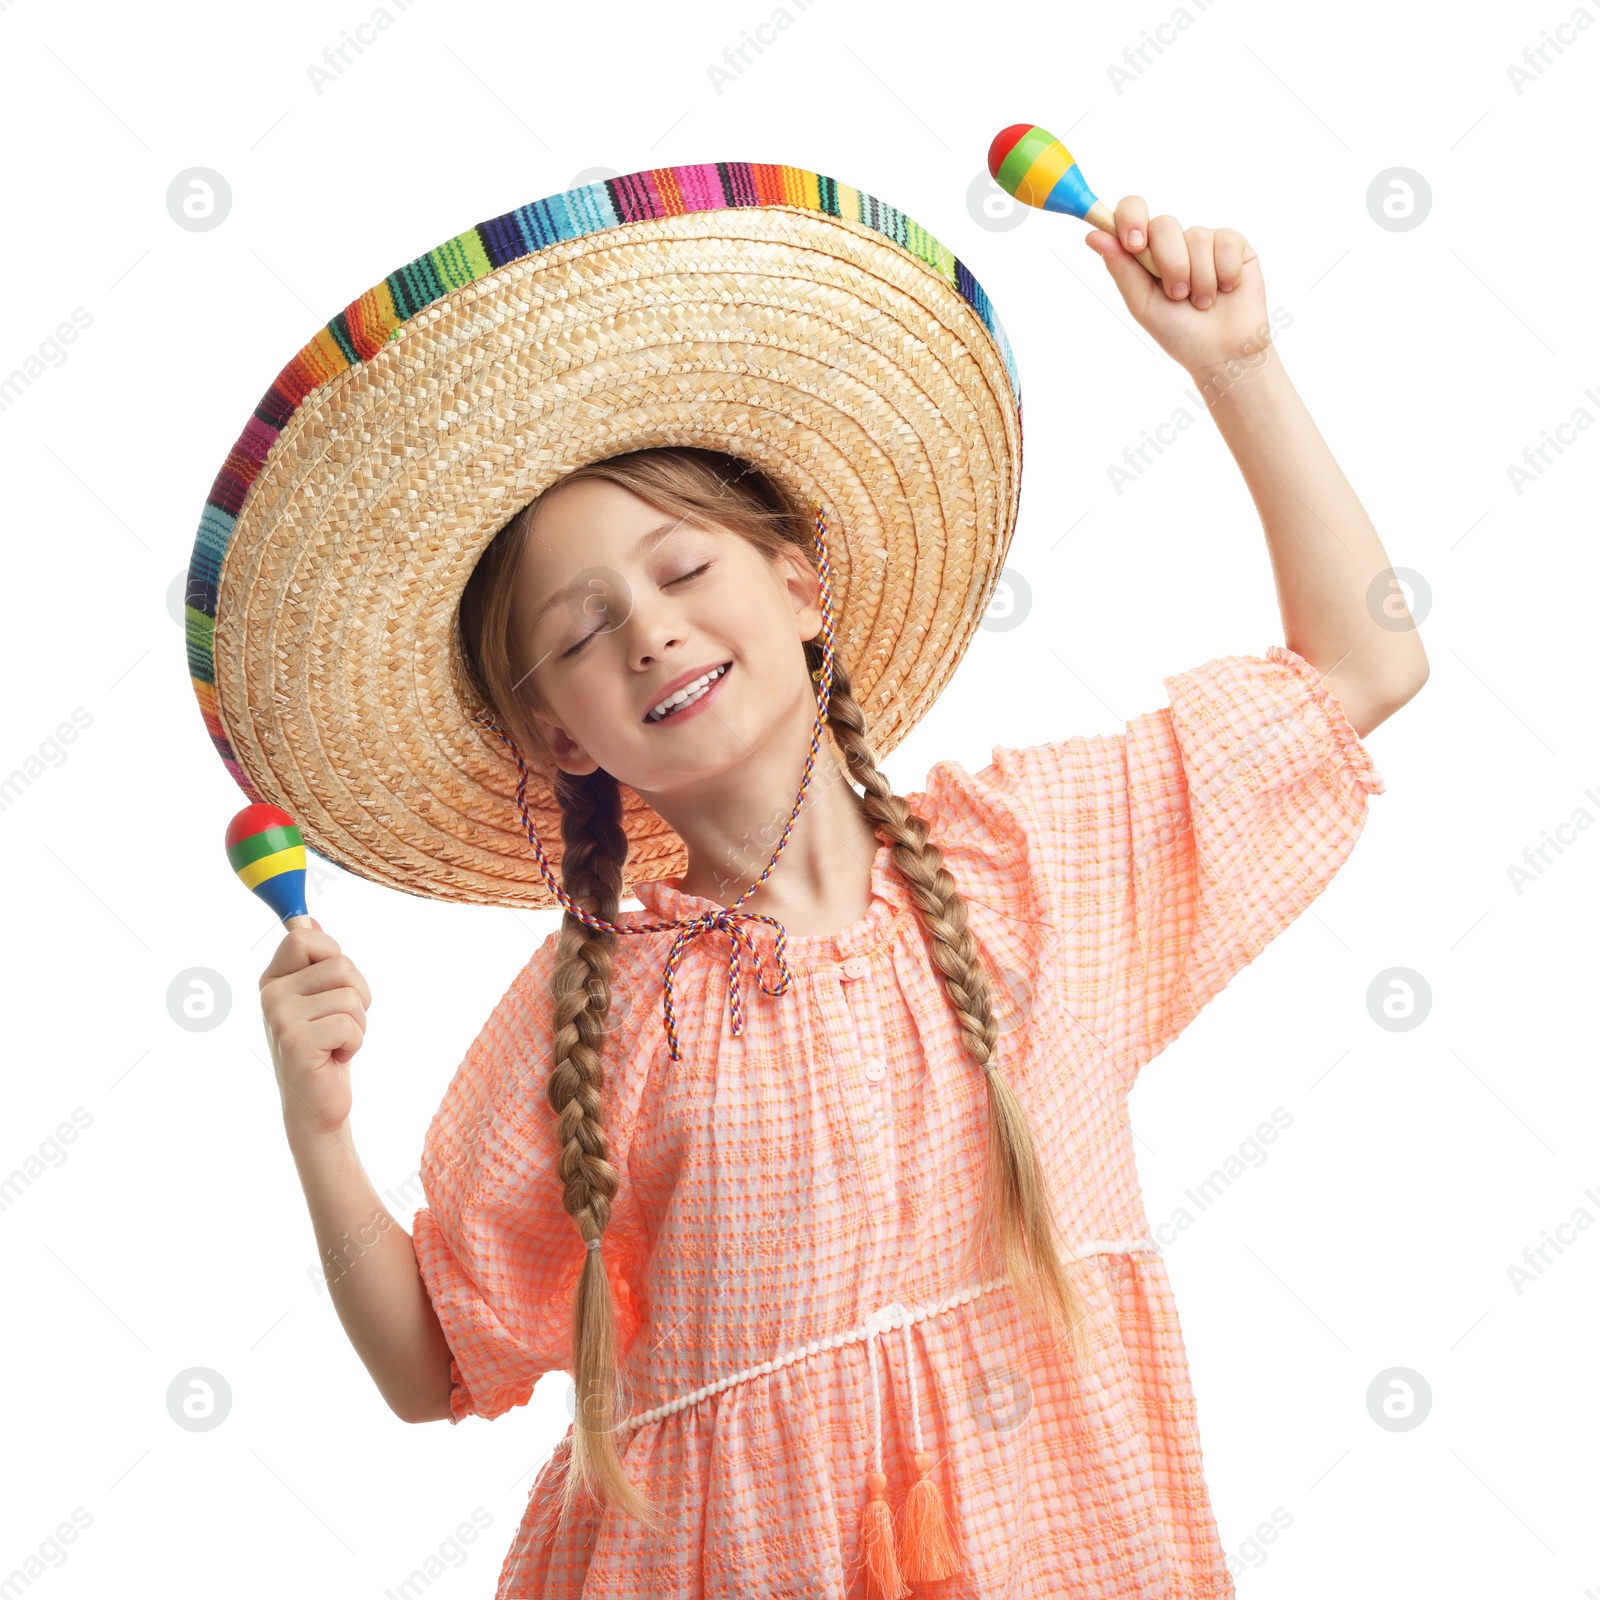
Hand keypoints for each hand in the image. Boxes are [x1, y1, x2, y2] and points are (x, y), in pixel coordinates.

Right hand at [260, 917, 371, 1141]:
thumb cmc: (324, 1049)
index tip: (334, 985)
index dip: (334, 954)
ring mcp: (280, 1017)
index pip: (305, 937)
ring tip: (337, 1042)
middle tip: (341, 1023)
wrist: (317, 1105)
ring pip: (350, 995)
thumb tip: (309, 921)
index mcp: (274, 979)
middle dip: (358, 995)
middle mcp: (270, 994)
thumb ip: (314, 962)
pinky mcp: (295, 1041)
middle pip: (341, 964)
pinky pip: (350, 1023)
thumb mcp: (320, 1000)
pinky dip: (354, 1043)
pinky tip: (334, 1058)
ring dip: (358, 1023)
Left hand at [1084, 196, 1269, 379]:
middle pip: (1164, 224)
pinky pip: (1226, 242)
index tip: (1134, 244)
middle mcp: (1175, 241)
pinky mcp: (1235, 244)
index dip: (1131, 218)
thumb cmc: (1178, 332)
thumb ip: (1121, 269)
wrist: (1221, 353)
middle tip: (1178, 295)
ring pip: (1197, 237)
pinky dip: (1224, 273)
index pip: (1132, 212)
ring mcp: (1205, 240)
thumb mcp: (1142, 304)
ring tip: (1203, 302)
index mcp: (1147, 252)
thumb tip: (1092, 235)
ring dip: (1200, 279)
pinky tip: (1226, 290)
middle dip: (1170, 265)